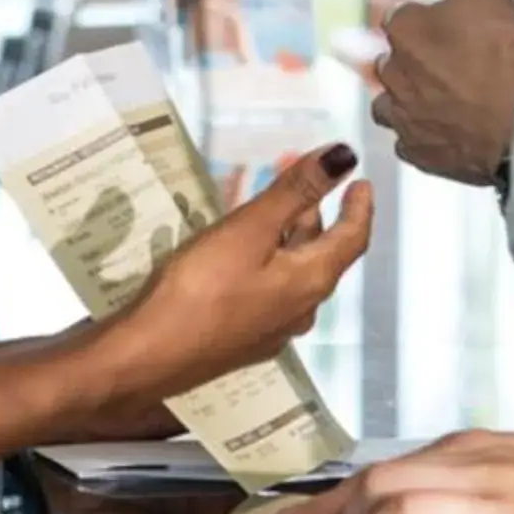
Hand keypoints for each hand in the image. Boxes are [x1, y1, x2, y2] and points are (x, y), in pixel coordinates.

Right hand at [99, 146, 373, 404]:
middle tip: (300, 173)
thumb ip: (297, 191)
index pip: (352, 238)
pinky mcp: (243, 337)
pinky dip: (266, 255)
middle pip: (321, 252)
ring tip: (269, 201)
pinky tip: (240, 246)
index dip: (359, 207)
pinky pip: (268, 285)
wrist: (151, 356)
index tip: (362, 181)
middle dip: (314, 209)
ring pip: (292, 269)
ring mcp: (272, 327)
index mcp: (311, 281)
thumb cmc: (203, 286)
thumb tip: (345, 156)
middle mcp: (301, 308)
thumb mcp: (251, 228)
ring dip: (287, 231)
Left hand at [376, 0, 513, 185]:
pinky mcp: (417, 154)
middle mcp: (394, 73)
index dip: (428, 23)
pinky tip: (450, 130)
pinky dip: (422, 135)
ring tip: (448, 100)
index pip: (400, 18)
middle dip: (417, 60)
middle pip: (393, 60)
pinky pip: (407, 141)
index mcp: (406, 29)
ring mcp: (404, 117)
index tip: (456, 32)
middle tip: (460, 65)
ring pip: (391, 103)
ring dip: (409, 99)